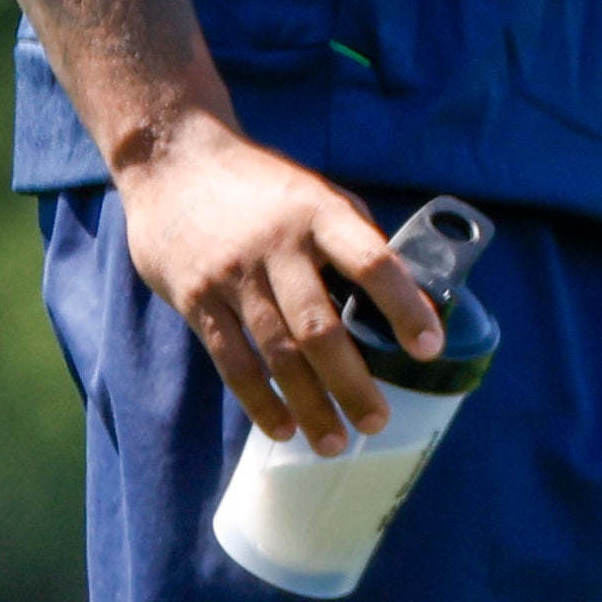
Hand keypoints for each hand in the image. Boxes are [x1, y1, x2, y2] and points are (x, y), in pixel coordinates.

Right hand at [115, 112, 439, 456]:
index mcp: (318, 213)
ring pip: (278, 353)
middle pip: (320, 326)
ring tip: (335, 442)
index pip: (371, 261)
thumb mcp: (312, 192)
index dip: (403, 306)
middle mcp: (277, 245)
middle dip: (352, 381)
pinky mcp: (197, 298)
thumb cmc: (258, 184)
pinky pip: (231, 360)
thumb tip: (402, 295)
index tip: (429, 348)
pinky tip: (283, 428)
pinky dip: (260, 401)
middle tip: (378, 421)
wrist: (171, 159)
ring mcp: (233, 273)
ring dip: (310, 404)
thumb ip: (350, 238)